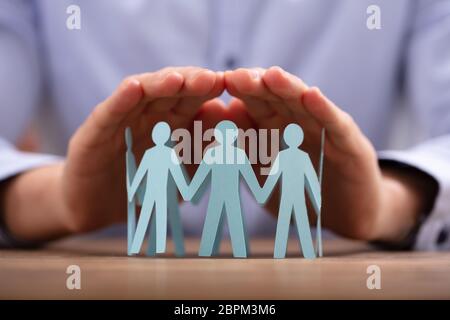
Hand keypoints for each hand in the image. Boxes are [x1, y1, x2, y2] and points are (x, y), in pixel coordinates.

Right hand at [1, 67, 229, 240]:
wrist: (102, 206)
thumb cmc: (146, 186)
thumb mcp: (183, 173)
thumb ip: (204, 150)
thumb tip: (228, 124)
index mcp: (174, 122)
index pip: (195, 100)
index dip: (213, 93)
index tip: (237, 88)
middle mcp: (151, 114)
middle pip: (173, 91)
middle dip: (192, 83)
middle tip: (214, 79)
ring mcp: (124, 118)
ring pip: (143, 94)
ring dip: (160, 84)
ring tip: (178, 80)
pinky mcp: (97, 131)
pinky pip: (111, 112)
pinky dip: (121, 100)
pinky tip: (134, 88)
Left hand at [225, 67, 435, 241]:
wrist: (344, 213)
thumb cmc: (299, 190)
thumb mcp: (264, 171)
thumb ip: (246, 145)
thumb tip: (223, 111)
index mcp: (277, 127)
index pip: (256, 104)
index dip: (239, 93)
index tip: (216, 83)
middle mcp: (300, 122)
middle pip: (278, 98)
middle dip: (258, 86)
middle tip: (237, 76)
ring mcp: (326, 131)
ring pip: (305, 106)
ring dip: (289, 90)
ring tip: (272, 75)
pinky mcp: (350, 146)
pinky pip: (335, 126)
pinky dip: (323, 111)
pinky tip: (311, 95)